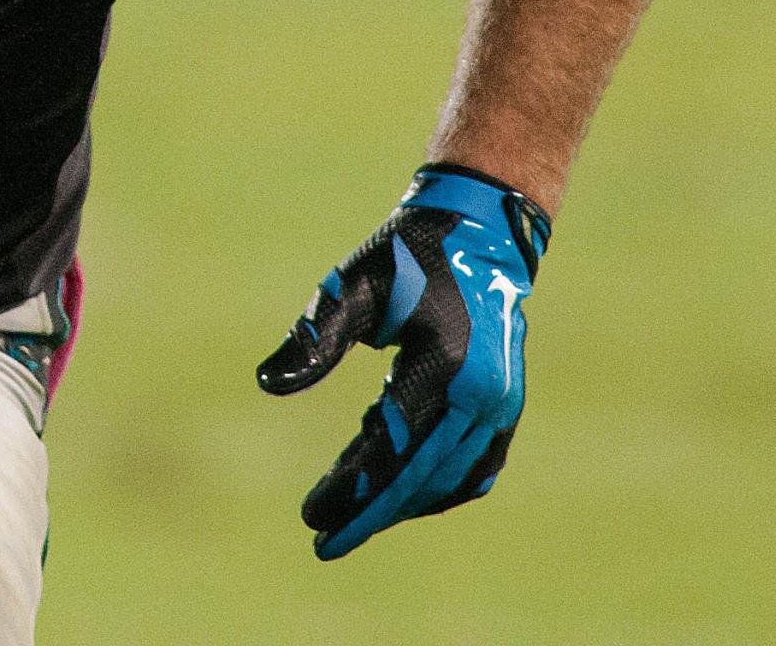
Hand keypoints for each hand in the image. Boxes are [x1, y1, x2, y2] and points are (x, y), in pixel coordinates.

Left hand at [255, 163, 550, 559]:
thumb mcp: (355, 285)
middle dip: (370, 513)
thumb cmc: (407, 256)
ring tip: (349, 512)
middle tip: (322, 540)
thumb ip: (315, 336)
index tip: (310, 517)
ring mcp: (502, 406)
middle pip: (419, 477)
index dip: (350, 490)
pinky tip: (395, 489)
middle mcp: (482, 396)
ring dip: (399, 503)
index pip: (391, 450)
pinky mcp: (506, 408)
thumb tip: (269, 383)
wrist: (480, 234)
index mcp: (446, 366)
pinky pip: (472, 469)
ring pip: (447, 480)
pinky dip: (433, 486)